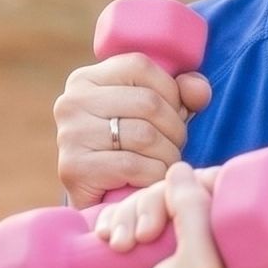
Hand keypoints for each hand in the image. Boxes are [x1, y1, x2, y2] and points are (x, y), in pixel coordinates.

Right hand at [53, 57, 212, 208]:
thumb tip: (198, 90)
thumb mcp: (155, 113)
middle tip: (172, 146)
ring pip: (145, 136)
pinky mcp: (74, 168)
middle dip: (174, 129)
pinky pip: (134, 165)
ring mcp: (69, 135)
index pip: (140, 66)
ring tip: (163, 163)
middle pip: (148, 103)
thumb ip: (181, 93)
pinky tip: (149, 180)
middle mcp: (71, 102)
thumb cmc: (131, 149)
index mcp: (86, 79)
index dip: (169, 91)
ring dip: (168, 155)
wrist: (100, 201)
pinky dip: (153, 175)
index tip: (171, 114)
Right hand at [93, 162, 246, 267]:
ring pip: (146, 203)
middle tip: (144, 235)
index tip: (178, 195)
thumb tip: (180, 169)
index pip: (221, 190)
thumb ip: (194, 212)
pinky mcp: (138, 255)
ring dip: (127, 215)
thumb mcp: (198, 263)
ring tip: (120, 245)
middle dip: (152, 204)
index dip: (197, 183)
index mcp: (233, 245)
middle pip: (177, 192)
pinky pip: (124, 219)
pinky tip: (107, 240)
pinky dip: (113, 223)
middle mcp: (203, 243)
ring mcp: (168, 249)